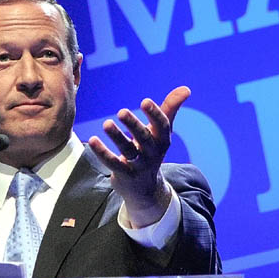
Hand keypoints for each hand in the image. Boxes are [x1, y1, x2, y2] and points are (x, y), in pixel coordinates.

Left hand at [88, 85, 190, 227]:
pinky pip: (112, 163)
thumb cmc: (152, 150)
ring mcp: (139, 166)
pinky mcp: (124, 175)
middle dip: (134, 125)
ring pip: (128, 150)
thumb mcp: (162, 132)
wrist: (146, 188)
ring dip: (117, 137)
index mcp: (163, 140)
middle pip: (144, 138)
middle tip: (122, 111)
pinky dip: (102, 152)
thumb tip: (186, 89)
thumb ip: (170, 108)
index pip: (161, 126)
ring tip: (106, 123)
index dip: (154, 114)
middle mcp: (153, 153)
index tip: (145, 101)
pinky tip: (92, 140)